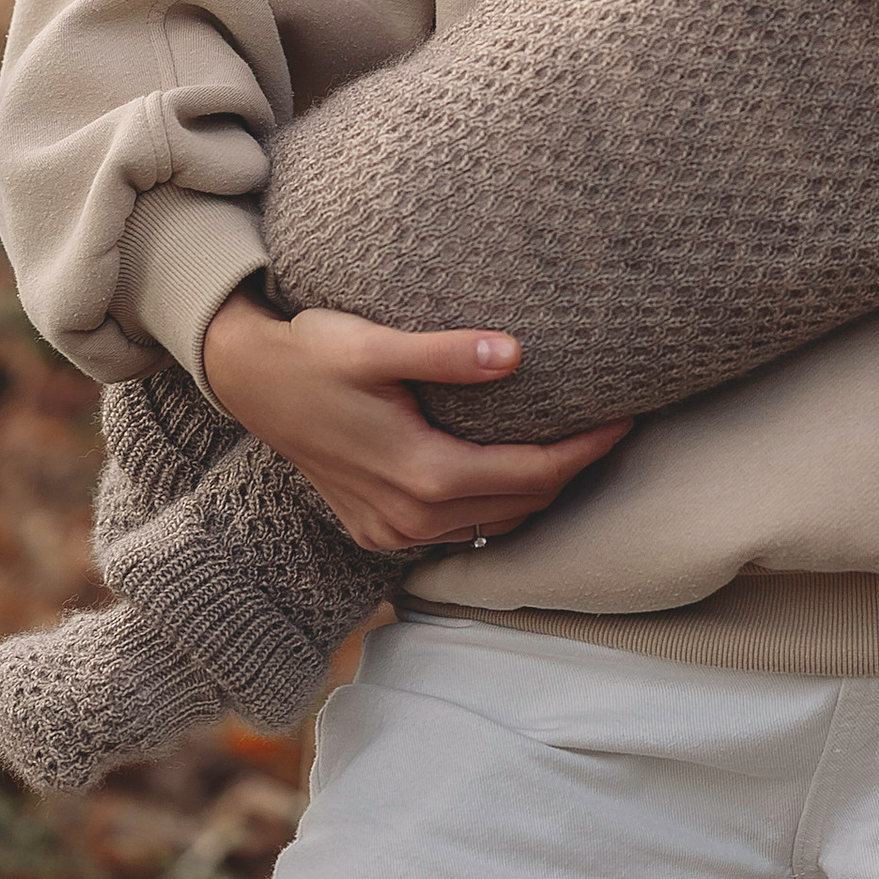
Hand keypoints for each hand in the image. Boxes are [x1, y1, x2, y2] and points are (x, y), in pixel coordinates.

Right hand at [200, 290, 630, 558]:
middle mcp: (411, 518)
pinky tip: (511, 469)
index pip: (531, 473)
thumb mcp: (377, 345)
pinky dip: (496, 504)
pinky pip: (459, 529)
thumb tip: (515, 355)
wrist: (251, 384)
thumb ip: (446, 354)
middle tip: (617, 428)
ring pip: (494, 522)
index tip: (627, 419)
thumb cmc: (314, 353)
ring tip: (576, 446)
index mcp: (422, 475)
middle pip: (521, 505)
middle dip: (573, 471)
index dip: (585, 450)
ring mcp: (393, 533)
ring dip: (537, 492)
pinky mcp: (379, 530)